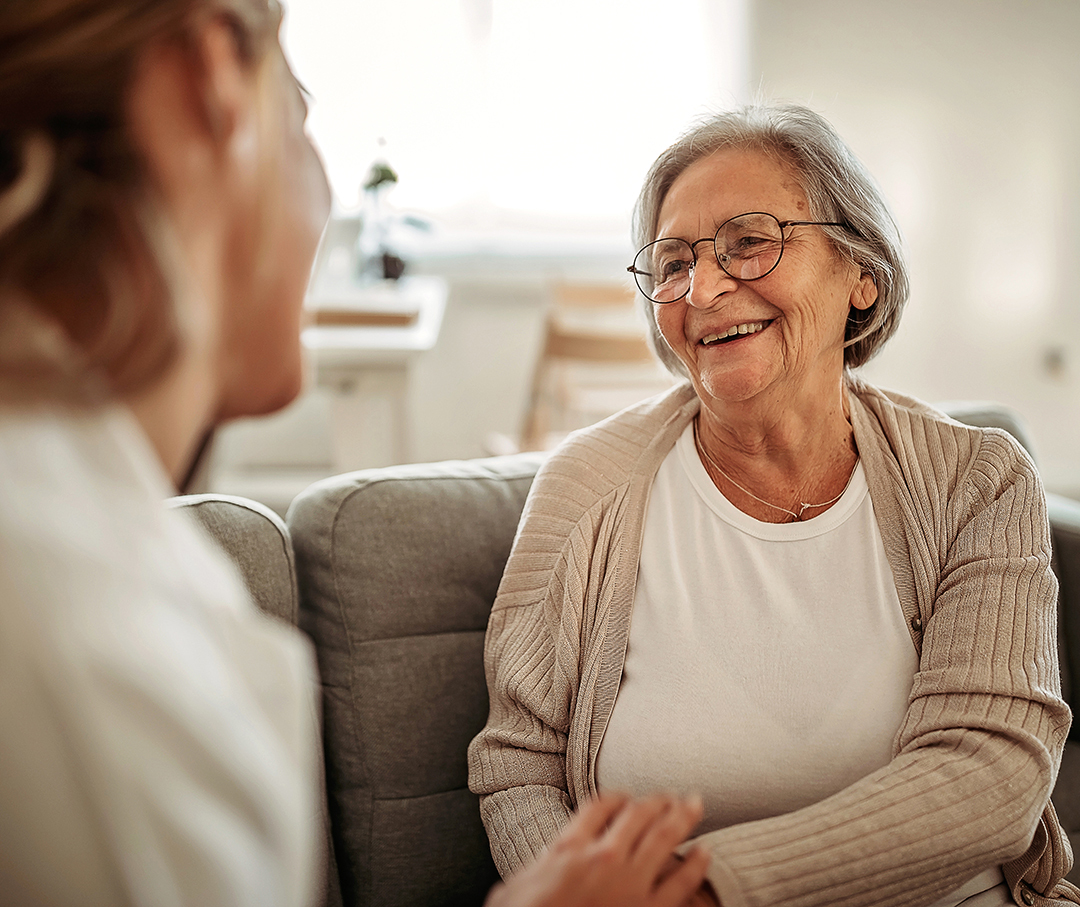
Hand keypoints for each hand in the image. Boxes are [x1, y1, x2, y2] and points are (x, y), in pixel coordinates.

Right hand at [485, 793, 710, 906]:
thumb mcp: (516, 885)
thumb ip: (537, 867)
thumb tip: (538, 869)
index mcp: (569, 847)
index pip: (601, 805)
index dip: (617, 796)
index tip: (625, 798)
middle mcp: (603, 857)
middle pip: (638, 814)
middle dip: (657, 801)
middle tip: (671, 795)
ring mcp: (629, 884)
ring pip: (663, 838)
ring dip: (682, 817)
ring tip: (694, 804)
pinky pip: (681, 883)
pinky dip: (696, 864)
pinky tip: (705, 851)